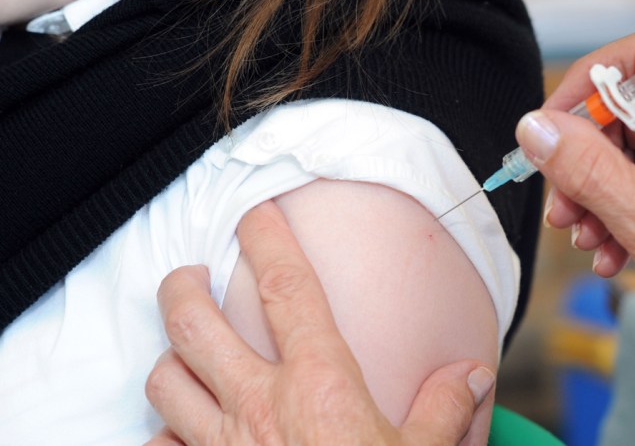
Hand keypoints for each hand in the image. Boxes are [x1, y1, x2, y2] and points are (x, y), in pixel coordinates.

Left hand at [145, 201, 493, 444]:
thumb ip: (445, 409)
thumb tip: (471, 376)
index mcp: (318, 385)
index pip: (286, 287)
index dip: (268, 237)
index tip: (257, 212)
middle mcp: (257, 406)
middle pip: (193, 323)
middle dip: (181, 287)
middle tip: (190, 276)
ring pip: (166, 379)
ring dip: (170, 360)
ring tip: (185, 353)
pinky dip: (163, 435)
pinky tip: (179, 435)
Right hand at [517, 28, 634, 410]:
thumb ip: (590, 173)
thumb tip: (539, 128)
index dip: (592, 81)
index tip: (556, 122)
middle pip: (633, 108)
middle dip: (586, 153)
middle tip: (560, 197)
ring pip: (634, 149)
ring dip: (596, 189)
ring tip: (579, 232)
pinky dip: (619, 209)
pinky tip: (607, 249)